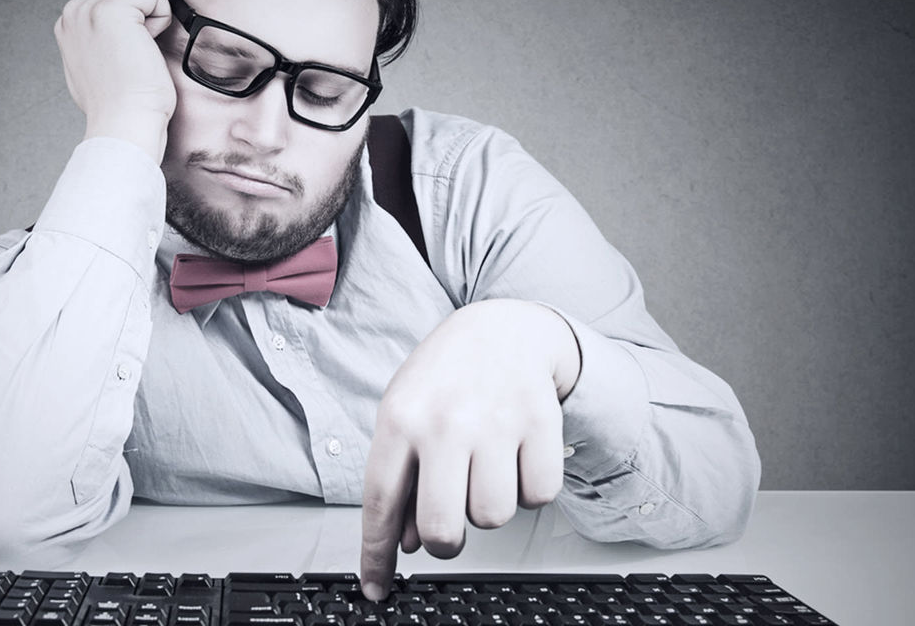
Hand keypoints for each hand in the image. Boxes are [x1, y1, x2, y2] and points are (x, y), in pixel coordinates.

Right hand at [54, 0, 176, 161]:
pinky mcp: (110, 10)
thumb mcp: (99, 64)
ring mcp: (88, 8)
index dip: (137, 16)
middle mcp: (73, 11)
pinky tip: (148, 47)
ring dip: (154, 13)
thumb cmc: (121, 105)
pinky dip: (162, 18)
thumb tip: (124, 23)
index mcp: (69, 22)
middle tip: (138, 51)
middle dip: (146, 10)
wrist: (124, 125)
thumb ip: (100, 35)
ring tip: (142, 48)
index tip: (129, 53)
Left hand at [359, 299, 579, 600]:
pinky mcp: (540, 423)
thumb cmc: (447, 378)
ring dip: (489, 506)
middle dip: (445, 542)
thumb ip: (402, 478)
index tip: (375, 587)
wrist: (505, 327)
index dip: (376, 555)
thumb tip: (407, 544)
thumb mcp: (407, 416)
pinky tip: (516, 456)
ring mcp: (495, 422)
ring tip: (484, 467)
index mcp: (401, 419)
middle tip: (449, 522)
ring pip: (492, 517)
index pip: (381, 503)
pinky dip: (530, 488)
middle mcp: (446, 422)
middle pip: (443, 529)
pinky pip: (538, 496)